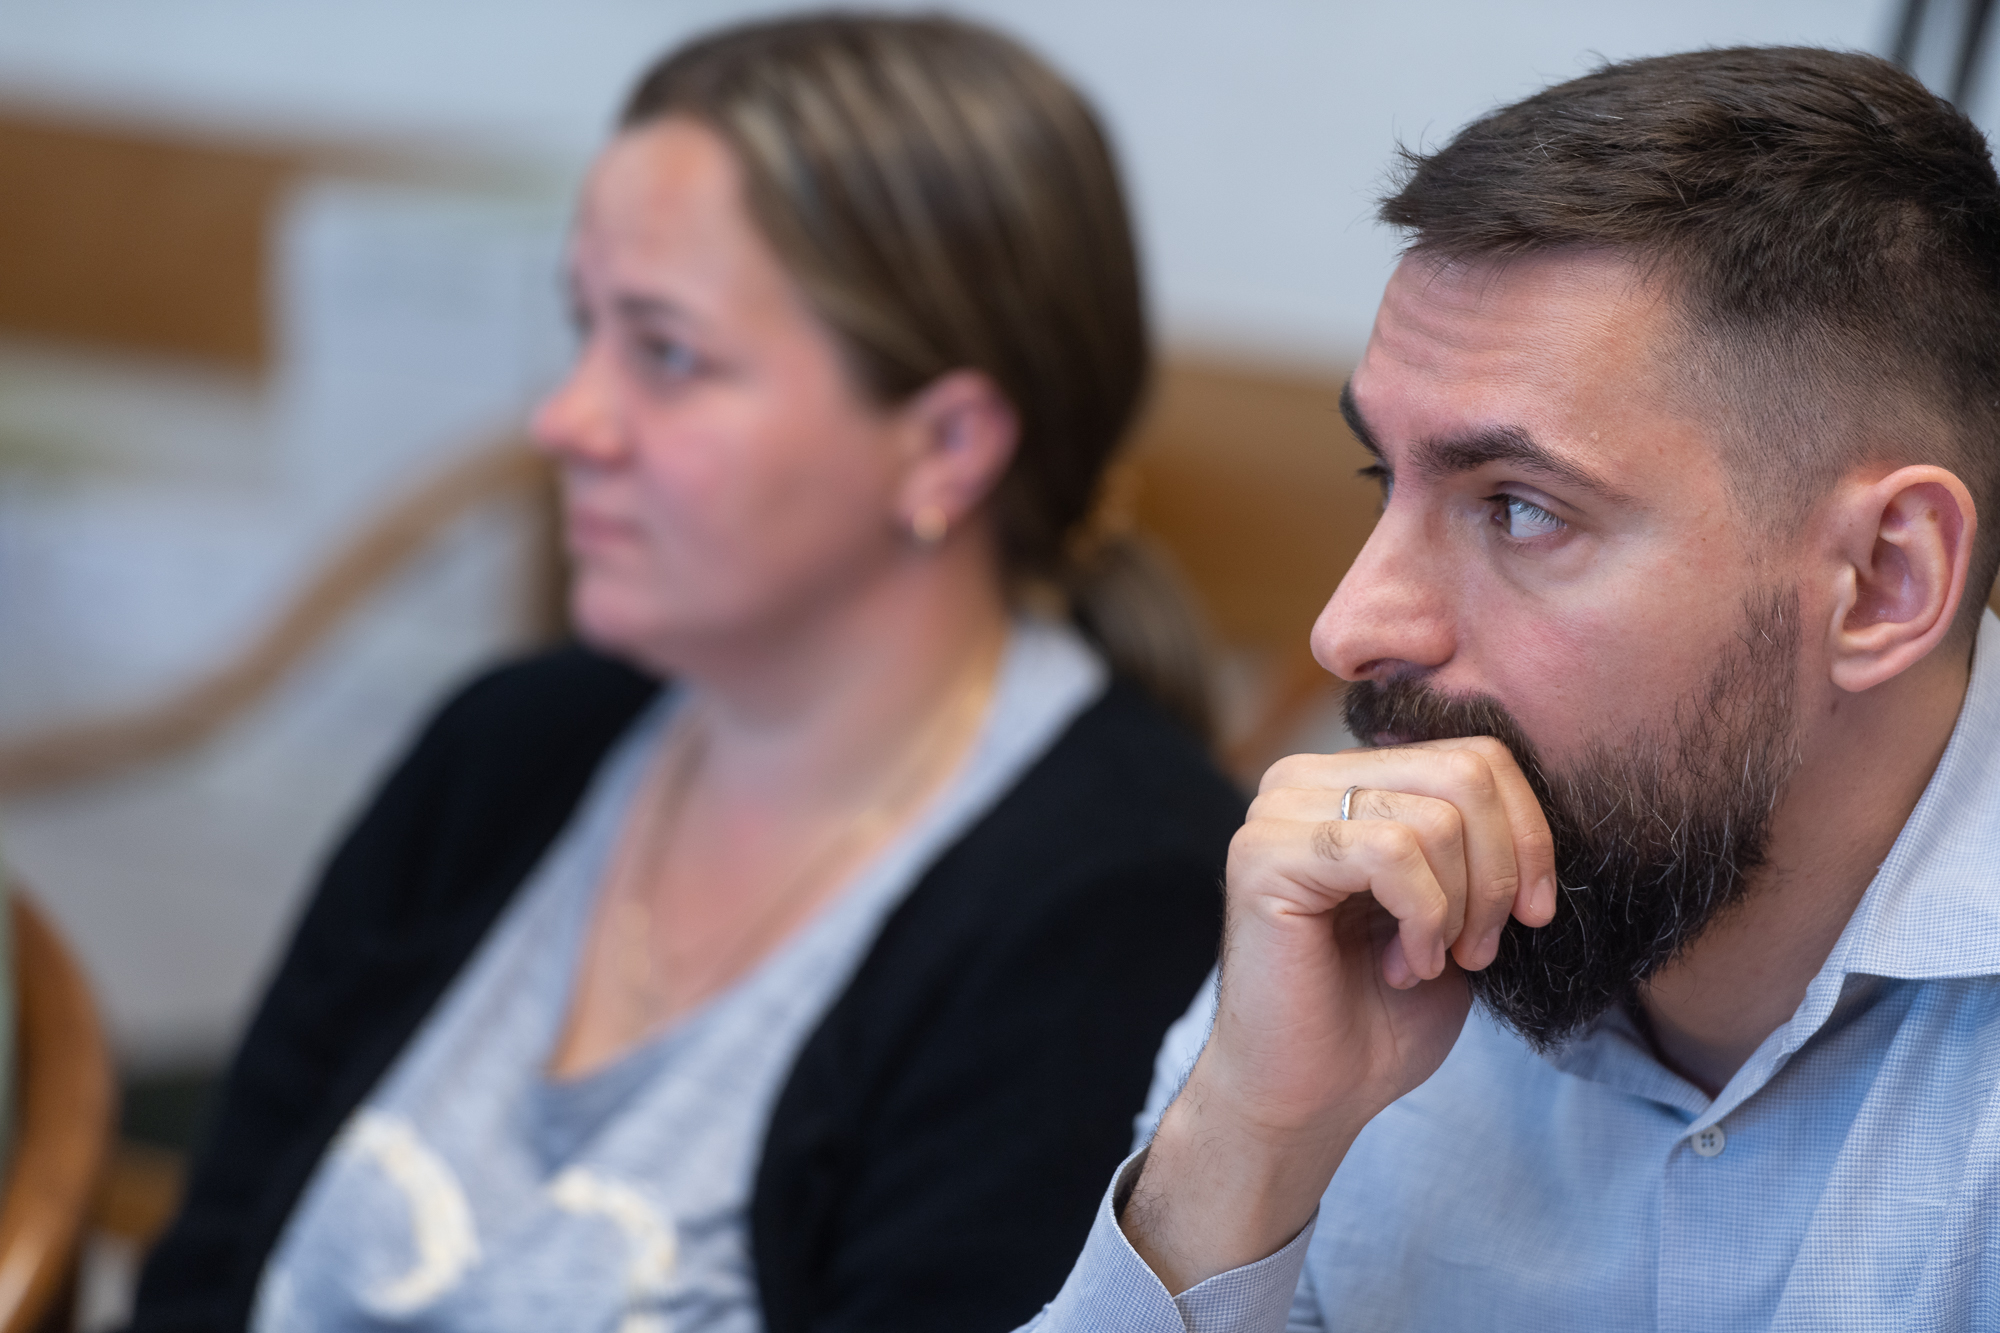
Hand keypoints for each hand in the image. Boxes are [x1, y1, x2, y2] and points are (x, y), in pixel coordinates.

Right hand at [1123, 737, 1556, 1291]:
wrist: (1309, 1097)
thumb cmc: (1378, 1013)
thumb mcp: (1454, 911)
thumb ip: (1478, 845)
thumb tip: (1540, 807)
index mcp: (1349, 780)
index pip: (1477, 755)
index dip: (1529, 835)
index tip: (1531, 915)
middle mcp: (1303, 780)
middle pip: (1466, 773)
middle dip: (1501, 872)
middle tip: (1480, 947)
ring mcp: (1278, 814)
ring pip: (1436, 817)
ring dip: (1460, 908)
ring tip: (1430, 961)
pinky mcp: (1265, 857)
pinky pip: (1391, 853)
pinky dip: (1423, 918)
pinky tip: (1403, 964)